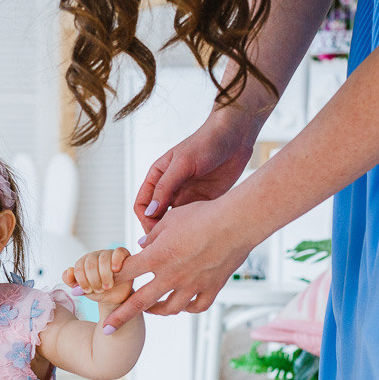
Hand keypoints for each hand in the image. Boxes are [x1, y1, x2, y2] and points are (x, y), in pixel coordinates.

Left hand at [63, 247, 133, 305]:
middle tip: (99, 290)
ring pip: (103, 259)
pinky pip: (118, 252)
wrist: (116, 296)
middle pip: (90, 264)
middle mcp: (95, 255)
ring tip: (108, 286)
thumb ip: (71, 282)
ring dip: (105, 276)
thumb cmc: (99, 291)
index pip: (79, 267)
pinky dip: (116, 261)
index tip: (87, 290)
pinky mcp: (122, 254)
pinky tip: (115, 270)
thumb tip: (69, 271)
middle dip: (94, 280)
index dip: (82, 280)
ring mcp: (108, 253)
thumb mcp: (83, 290)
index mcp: (83, 262)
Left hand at [105, 198, 256, 328]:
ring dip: (155, 311)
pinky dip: (186, 307)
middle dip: (120, 317)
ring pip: (168, 309)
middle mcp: (172, 275)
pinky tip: (181, 304)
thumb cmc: (203, 214)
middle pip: (139, 302)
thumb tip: (139, 245)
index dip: (96, 283)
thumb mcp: (170, 220)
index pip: (120, 274)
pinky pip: (195, 306)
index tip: (80, 291)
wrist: (238, 221)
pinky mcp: (212, 288)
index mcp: (157, 257)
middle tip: (106, 329)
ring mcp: (192, 285)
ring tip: (148, 310)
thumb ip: (152, 236)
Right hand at [135, 115, 254, 233]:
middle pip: (157, 217)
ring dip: (176, 232)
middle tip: (169, 244)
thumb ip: (165, 187)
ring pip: (174, 221)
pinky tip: (199, 233)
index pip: (142, 205)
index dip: (146, 220)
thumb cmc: (206, 142)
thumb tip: (150, 211)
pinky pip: (193, 219)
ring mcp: (187, 196)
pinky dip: (193, 228)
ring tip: (184, 241)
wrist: (236, 136)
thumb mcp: (182, 163)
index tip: (155, 233)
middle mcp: (170, 189)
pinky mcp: (204, 201)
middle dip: (159, 231)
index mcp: (157, 177)